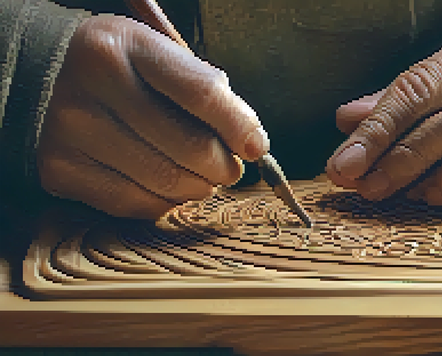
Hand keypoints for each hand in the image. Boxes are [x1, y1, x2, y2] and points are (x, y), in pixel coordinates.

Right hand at [39, 15, 269, 218]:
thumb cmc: (123, 71)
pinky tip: (164, 184)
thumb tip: (251, 145)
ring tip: (199, 176)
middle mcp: (92, 86)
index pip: (203, 94)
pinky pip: (137, 205)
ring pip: (168, 184)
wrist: (45, 80)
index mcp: (124, 46)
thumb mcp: (161, 58)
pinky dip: (164, 201)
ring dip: (199, 188)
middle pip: (191, 148)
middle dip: (224, 167)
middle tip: (228, 167)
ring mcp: (71, 132)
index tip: (256, 147)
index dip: (240, 127)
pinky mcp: (60, 170)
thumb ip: (207, 94)